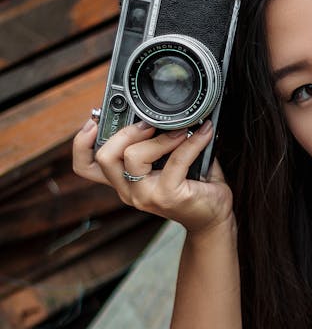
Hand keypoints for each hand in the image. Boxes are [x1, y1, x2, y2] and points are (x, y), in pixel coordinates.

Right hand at [72, 117, 234, 234]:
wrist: (212, 218)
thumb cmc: (191, 187)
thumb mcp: (165, 163)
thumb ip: (154, 142)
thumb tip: (161, 110)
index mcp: (123, 181)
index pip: (86, 166)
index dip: (82, 142)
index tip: (95, 120)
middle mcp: (128, 190)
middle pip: (106, 156)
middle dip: (127, 131)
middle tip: (150, 124)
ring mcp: (145, 196)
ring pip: (133, 156)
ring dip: (159, 138)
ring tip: (181, 130)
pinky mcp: (168, 196)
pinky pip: (176, 160)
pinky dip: (192, 142)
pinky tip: (204, 133)